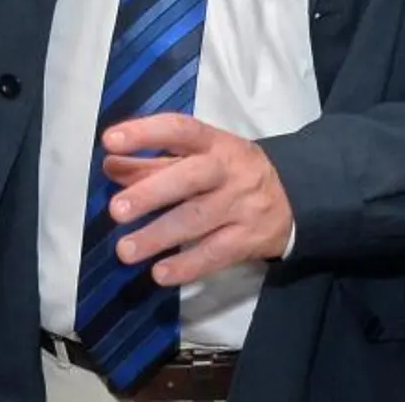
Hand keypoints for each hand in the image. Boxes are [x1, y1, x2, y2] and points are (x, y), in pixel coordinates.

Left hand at [99, 114, 293, 286]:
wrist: (295, 198)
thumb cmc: (229, 172)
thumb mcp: (198, 158)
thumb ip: (153, 161)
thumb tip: (110, 165)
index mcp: (213, 143)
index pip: (180, 130)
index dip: (145, 133)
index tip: (109, 141)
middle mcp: (228, 171)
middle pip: (190, 179)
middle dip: (150, 194)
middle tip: (115, 210)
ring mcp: (241, 206)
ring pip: (198, 220)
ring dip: (158, 237)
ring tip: (125, 251)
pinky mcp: (250, 240)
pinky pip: (216, 254)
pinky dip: (187, 266)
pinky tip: (159, 274)